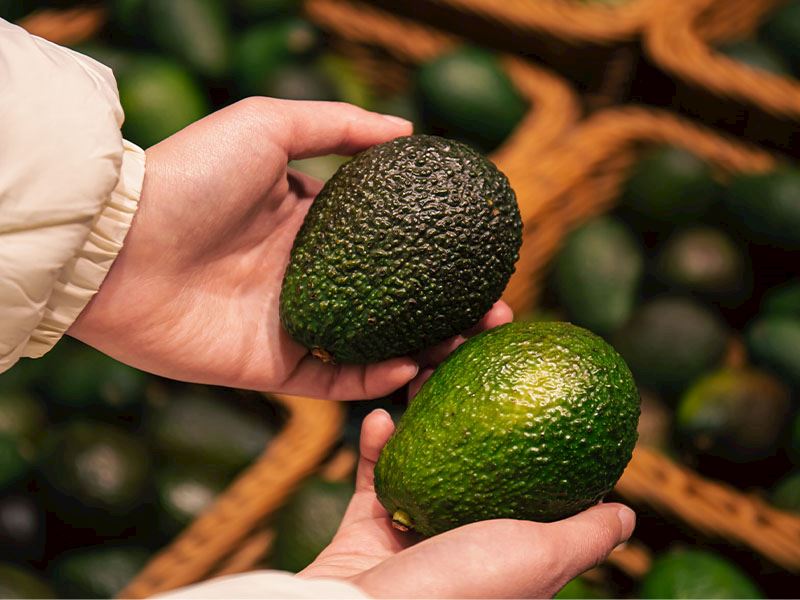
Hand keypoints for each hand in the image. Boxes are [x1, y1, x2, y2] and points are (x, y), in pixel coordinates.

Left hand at [69, 98, 510, 398]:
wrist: (119, 245)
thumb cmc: (189, 176)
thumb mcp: (267, 126)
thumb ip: (337, 126)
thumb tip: (406, 130)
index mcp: (308, 224)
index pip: (388, 240)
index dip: (434, 247)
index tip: (480, 248)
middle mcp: (307, 277)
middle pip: (393, 298)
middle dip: (448, 305)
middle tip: (496, 307)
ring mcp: (292, 324)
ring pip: (375, 345)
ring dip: (425, 346)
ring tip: (469, 339)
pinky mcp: (270, 367)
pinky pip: (334, 380)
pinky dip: (374, 379)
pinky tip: (412, 366)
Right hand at [300, 409, 635, 597]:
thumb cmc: (456, 589)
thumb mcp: (540, 558)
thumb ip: (585, 537)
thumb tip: (629, 516)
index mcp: (504, 550)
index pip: (527, 483)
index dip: (531, 433)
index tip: (530, 387)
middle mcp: (460, 538)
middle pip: (470, 459)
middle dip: (467, 412)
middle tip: (466, 367)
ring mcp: (411, 530)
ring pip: (420, 456)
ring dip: (419, 415)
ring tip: (422, 377)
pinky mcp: (367, 524)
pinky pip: (375, 472)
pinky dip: (378, 444)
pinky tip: (381, 418)